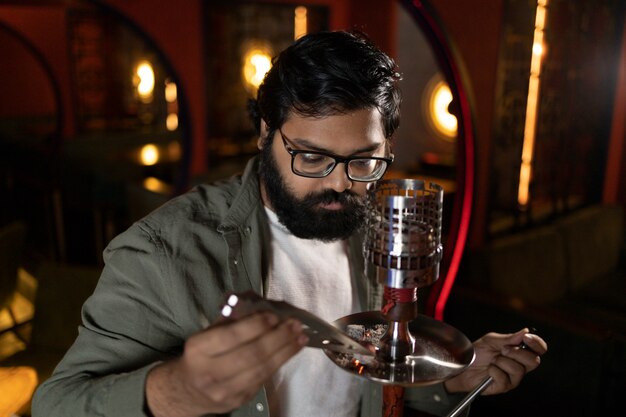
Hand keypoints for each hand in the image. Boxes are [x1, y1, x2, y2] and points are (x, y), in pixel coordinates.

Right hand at [145, 312, 307, 416]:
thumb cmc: (200, 356)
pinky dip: (280, 362)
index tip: (274, 316)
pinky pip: (263, 379)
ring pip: (262, 369)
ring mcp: (225, 391)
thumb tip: (257, 303)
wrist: (185, 392)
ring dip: (285, 351)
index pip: (231, 336)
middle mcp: (210, 373)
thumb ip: (229, 320)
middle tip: (294, 325)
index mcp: (198, 350)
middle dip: (278, 338)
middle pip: (251, 355)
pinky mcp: (239, 400)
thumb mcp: (205, 334)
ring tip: (300, 336)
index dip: (255, 325)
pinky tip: (291, 350)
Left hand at [444, 328, 546, 394]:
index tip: (527, 338)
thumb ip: (508, 338)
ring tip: (492, 360)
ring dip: (502, 361)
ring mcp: (513, 377)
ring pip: (519, 369)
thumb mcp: (491, 340)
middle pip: (534, 361)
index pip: (539, 349)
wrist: (463, 366)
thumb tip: (525, 332)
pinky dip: (494, 370)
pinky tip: (489, 369)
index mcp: (519, 352)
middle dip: (517, 353)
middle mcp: (520, 365)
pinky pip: (505, 378)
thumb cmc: (477, 353)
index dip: (537, 343)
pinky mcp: (504, 386)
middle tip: (502, 350)